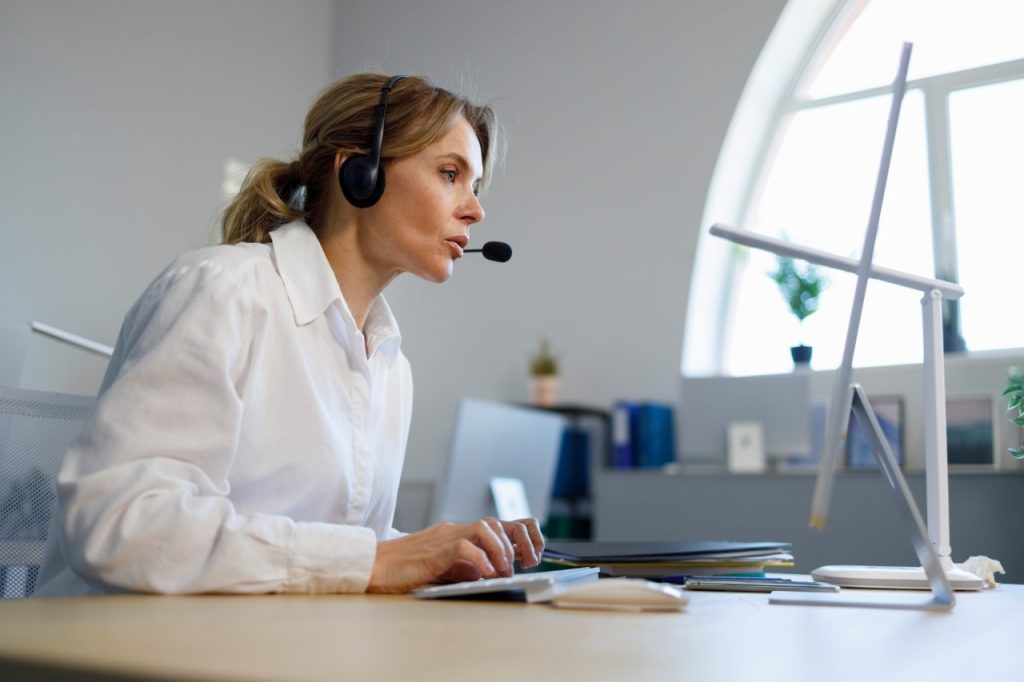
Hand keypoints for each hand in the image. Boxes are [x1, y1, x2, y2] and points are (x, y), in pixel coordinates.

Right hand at [367, 517, 544, 593]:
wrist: (372, 567)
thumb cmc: (403, 570)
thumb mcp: (443, 567)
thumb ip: (466, 565)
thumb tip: (491, 571)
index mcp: (457, 534)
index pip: (498, 524)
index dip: (522, 535)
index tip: (533, 555)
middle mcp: (453, 530)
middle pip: (496, 522)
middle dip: (519, 542)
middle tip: (525, 564)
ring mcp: (443, 538)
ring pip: (484, 528)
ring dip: (502, 550)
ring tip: (505, 571)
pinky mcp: (433, 552)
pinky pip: (464, 547)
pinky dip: (481, 560)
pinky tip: (486, 575)